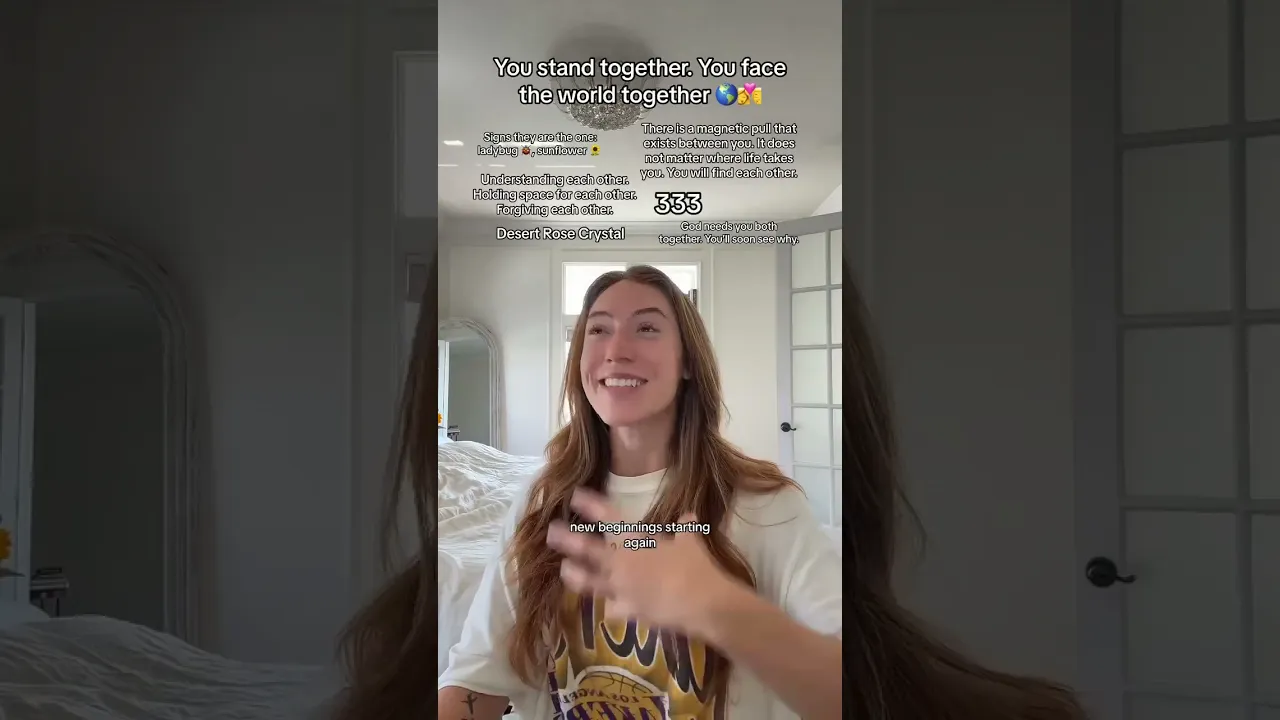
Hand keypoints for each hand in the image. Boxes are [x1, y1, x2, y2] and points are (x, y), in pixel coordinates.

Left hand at [546, 489, 739, 635]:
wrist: (702, 603)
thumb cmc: (696, 566)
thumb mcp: (692, 540)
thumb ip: (685, 528)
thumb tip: (687, 516)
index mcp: (635, 540)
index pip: (609, 517)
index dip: (590, 505)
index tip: (575, 495)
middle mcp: (621, 563)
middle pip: (587, 549)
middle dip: (567, 539)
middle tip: (551, 531)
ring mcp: (621, 589)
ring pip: (589, 581)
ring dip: (574, 574)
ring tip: (563, 569)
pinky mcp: (629, 612)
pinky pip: (613, 608)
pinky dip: (612, 605)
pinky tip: (609, 606)